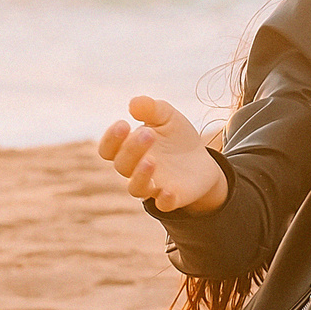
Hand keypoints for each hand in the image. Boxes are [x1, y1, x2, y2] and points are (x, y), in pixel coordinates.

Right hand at [99, 96, 227, 213]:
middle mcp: (135, 170)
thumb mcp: (167, 117)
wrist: (202, 161)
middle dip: (132, 150)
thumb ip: (151, 108)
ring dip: (141, 175)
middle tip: (149, 134)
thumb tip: (133, 104)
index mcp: (128, 149)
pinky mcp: (171, 198)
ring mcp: (152, 186)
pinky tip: (168, 190)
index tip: (123, 124)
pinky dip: (163, 200)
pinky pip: (162, 205)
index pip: (108, 150)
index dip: (111, 139)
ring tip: (151, 161)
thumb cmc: (176, 137)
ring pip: (136, 188)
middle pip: (122, 165)